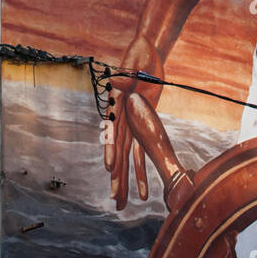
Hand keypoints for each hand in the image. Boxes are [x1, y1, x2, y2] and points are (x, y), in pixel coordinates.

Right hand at [105, 35, 164, 209]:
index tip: (109, 167)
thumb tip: (117, 82)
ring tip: (121, 204)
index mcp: (117, 104)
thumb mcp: (133, 63)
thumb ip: (125, 74)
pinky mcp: (143, 126)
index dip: (111, 148)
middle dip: (117, 175)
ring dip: (126, 180)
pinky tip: (143, 191)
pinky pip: (142, 153)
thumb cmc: (138, 55)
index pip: (114, 129)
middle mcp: (121, 119)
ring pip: (128, 158)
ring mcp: (132, 125)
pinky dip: (142, 171)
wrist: (147, 54)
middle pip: (119, 151)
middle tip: (114, 199)